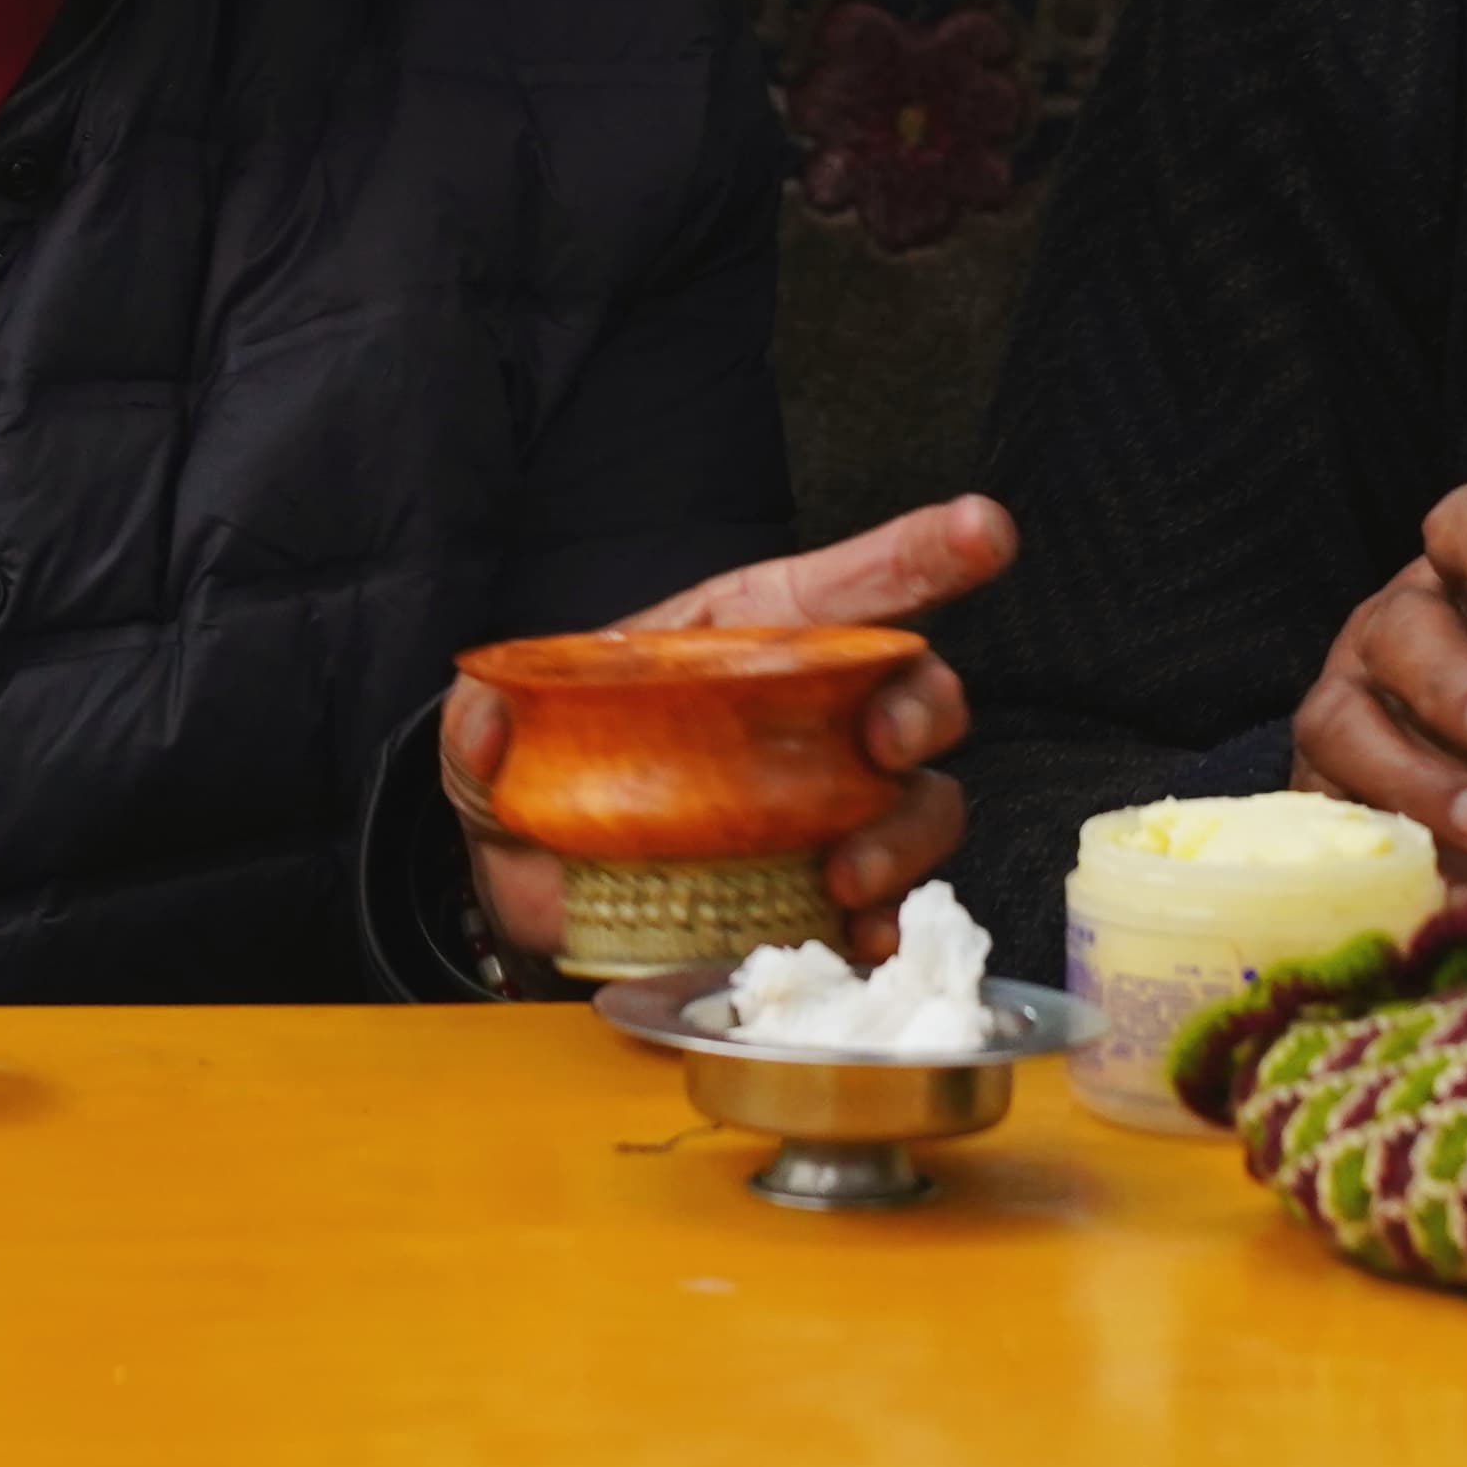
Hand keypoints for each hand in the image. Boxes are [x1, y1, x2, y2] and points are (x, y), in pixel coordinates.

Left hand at [451, 496, 1008, 976]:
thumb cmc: (537, 788)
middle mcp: (807, 717)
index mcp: (744, 645)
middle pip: (916, 689)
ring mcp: (827, 807)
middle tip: (886, 745)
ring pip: (925, 800)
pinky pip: (896, 905)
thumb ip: (483, 722)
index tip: (984, 532)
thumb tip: (485, 725)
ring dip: (906, 833)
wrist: (535, 903)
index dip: (918, 553)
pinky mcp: (824, 893)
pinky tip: (859, 935)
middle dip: (925, 707)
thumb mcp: (488, 743)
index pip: (844, 587)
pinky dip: (891, 923)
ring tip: (844, 874)